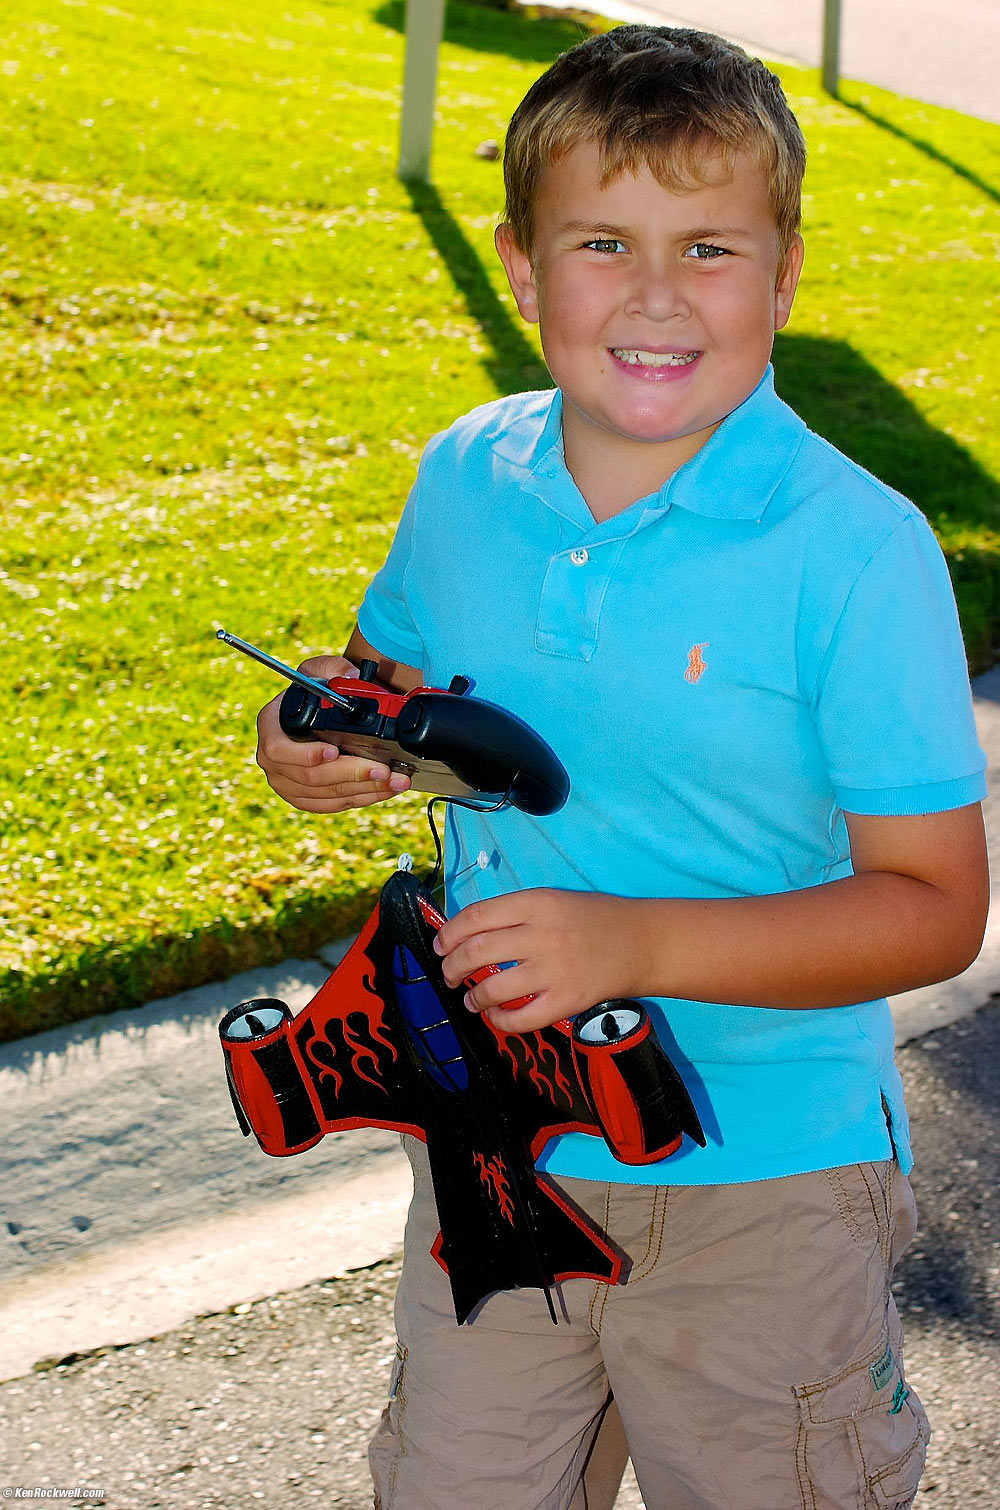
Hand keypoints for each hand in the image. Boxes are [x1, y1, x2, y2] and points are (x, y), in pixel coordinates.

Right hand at [254, 655, 411, 812]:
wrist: (318, 713)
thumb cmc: (315, 691)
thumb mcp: (320, 670)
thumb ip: (335, 669)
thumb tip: (351, 677)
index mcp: (270, 727)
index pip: (277, 750)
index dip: (305, 755)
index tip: (333, 751)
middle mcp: (272, 760)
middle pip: (310, 778)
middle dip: (351, 774)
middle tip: (382, 770)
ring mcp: (287, 783)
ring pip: (326, 796)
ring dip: (364, 790)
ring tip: (395, 780)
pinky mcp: (305, 798)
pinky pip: (332, 805)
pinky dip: (361, 799)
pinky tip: (383, 790)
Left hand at [433, 889, 646, 1031]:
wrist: (645, 942)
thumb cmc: (598, 919)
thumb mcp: (555, 900)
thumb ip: (516, 914)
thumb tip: (470, 934)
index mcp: (537, 903)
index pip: (477, 917)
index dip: (450, 934)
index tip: (441, 946)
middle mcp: (542, 935)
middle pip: (477, 952)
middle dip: (452, 967)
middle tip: (449, 975)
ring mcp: (555, 970)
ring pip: (493, 989)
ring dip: (473, 997)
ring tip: (470, 999)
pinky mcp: (568, 1001)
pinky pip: (522, 1019)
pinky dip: (500, 1021)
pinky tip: (496, 1016)